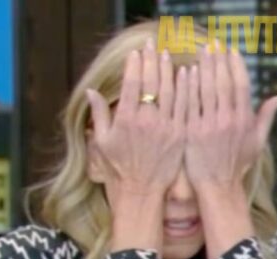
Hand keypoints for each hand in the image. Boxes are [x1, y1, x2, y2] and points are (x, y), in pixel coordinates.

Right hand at [86, 36, 186, 200]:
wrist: (140, 192)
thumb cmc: (118, 170)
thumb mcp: (102, 143)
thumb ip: (99, 115)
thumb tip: (91, 91)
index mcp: (126, 120)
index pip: (132, 84)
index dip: (134, 65)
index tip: (135, 53)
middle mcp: (146, 120)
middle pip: (151, 81)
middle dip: (151, 60)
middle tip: (151, 46)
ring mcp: (165, 126)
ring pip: (170, 89)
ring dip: (168, 69)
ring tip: (165, 55)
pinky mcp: (179, 133)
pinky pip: (184, 104)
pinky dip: (185, 86)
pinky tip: (185, 73)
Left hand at [184, 43, 276, 191]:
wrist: (217, 187)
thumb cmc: (236, 166)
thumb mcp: (256, 142)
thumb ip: (266, 118)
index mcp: (243, 119)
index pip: (240, 84)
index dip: (235, 65)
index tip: (230, 51)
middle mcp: (226, 120)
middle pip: (222, 83)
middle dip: (217, 61)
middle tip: (212, 45)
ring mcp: (208, 126)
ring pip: (205, 91)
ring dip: (203, 69)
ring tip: (200, 53)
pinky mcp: (191, 133)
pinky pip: (189, 105)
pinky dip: (188, 88)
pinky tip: (186, 74)